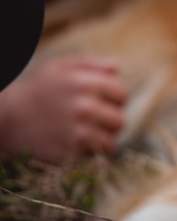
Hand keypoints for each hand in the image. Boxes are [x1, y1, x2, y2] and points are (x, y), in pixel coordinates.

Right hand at [0, 56, 126, 162]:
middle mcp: (84, 106)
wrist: (2, 117)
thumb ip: (90, 65)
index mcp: (85, 82)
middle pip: (119, 119)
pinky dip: (89, 152)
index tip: (102, 102)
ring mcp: (77, 131)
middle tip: (93, 121)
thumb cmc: (33, 89)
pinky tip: (76, 143)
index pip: (122, 94)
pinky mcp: (69, 152)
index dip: (114, 99)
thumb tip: (116, 68)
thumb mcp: (58, 68)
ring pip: (111, 141)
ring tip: (86, 133)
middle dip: (109, 120)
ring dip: (102, 139)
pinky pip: (95, 155)